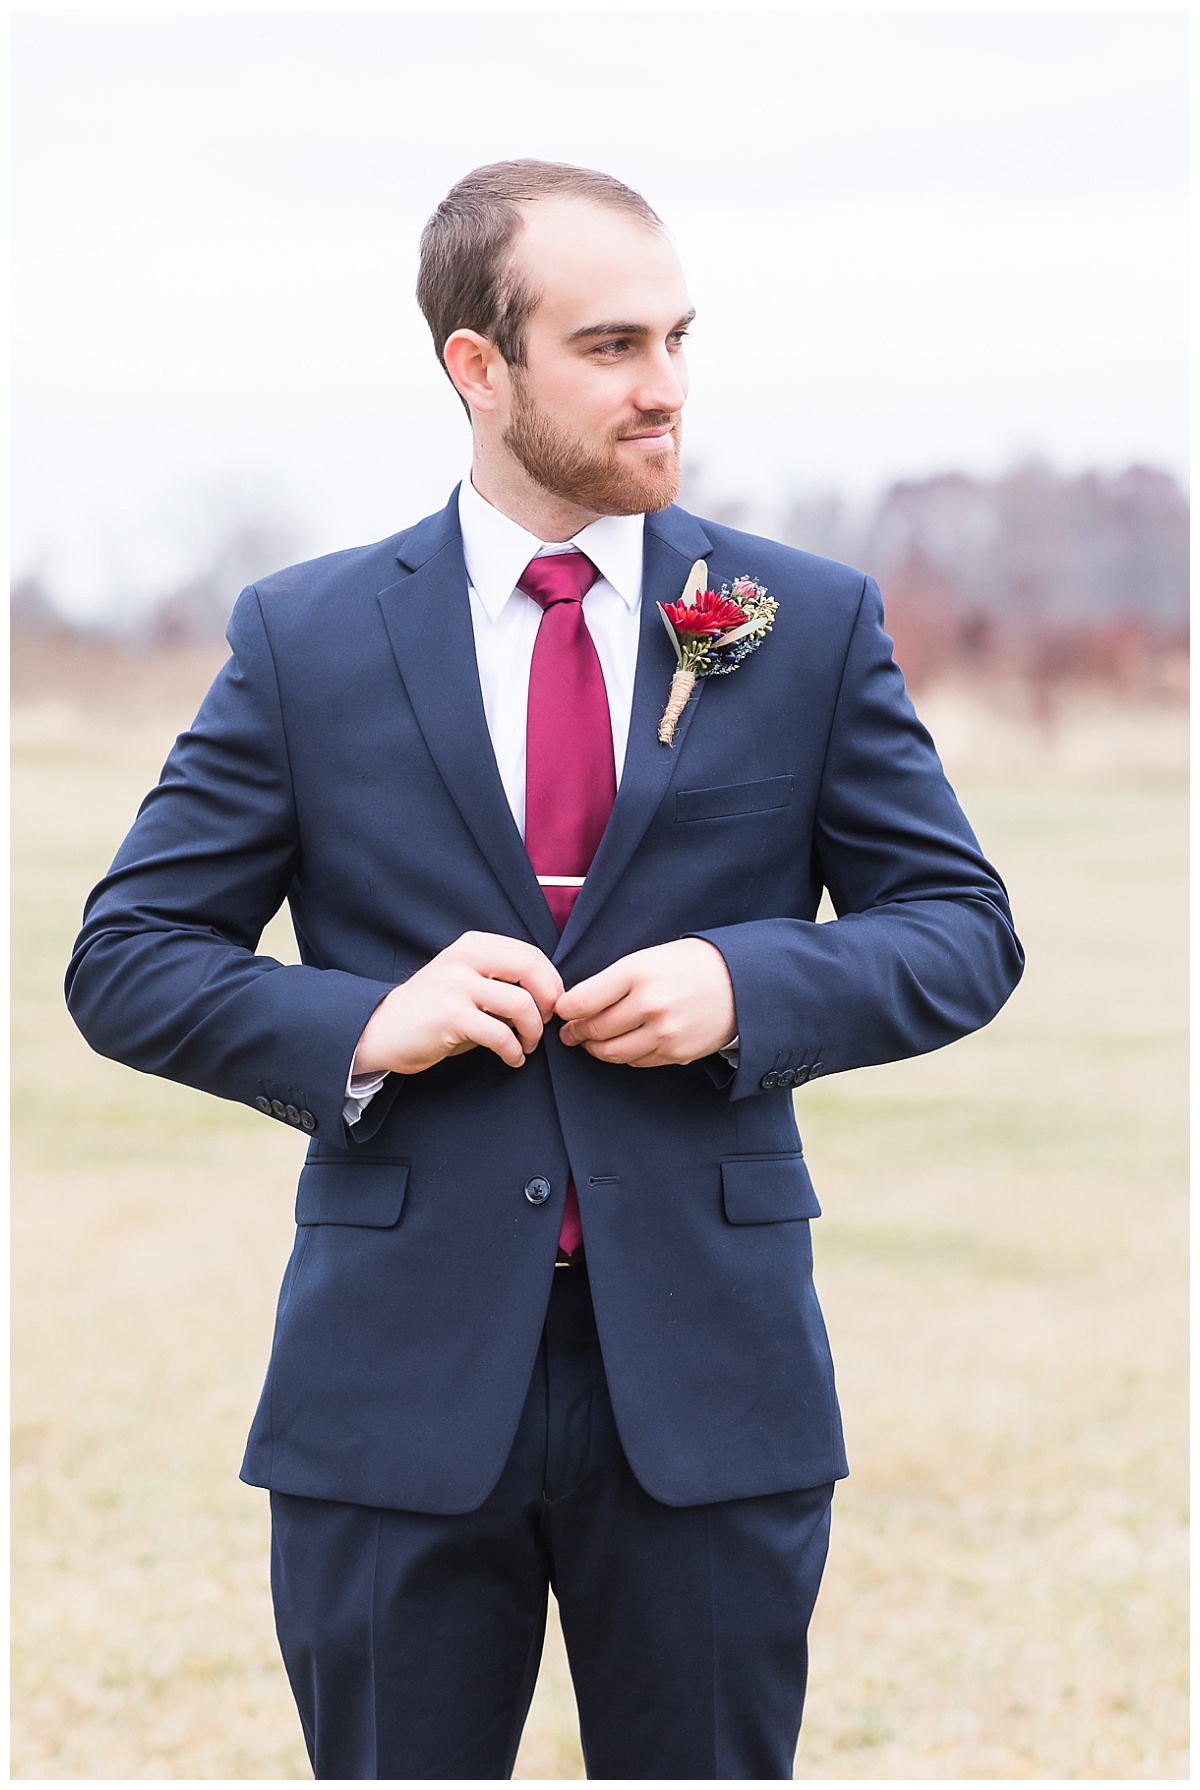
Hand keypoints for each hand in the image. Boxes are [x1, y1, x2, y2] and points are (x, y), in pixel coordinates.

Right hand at [352, 932, 562, 1075]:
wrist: (380, 1031)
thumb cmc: (430, 1011)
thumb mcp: (465, 981)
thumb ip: (500, 980)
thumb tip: (546, 999)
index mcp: (472, 945)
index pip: (530, 954)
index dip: (551, 982)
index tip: (551, 1006)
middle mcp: (464, 957)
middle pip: (530, 969)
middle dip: (548, 1001)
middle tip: (546, 1024)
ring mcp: (456, 985)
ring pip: (521, 1003)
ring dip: (533, 1031)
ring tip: (527, 1045)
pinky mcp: (450, 1016)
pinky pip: (500, 1034)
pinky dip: (513, 1051)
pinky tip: (512, 1058)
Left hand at [556, 939, 735, 1067]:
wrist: (739, 981)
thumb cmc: (689, 964)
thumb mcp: (648, 957)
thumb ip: (612, 980)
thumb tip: (574, 1004)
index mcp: (637, 973)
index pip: (580, 1001)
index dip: (563, 1010)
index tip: (561, 1010)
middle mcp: (649, 1005)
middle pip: (592, 1030)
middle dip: (575, 1032)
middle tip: (570, 1031)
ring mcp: (664, 1033)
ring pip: (611, 1052)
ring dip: (595, 1048)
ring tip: (592, 1040)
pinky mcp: (676, 1054)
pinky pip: (636, 1062)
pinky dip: (624, 1056)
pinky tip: (624, 1043)